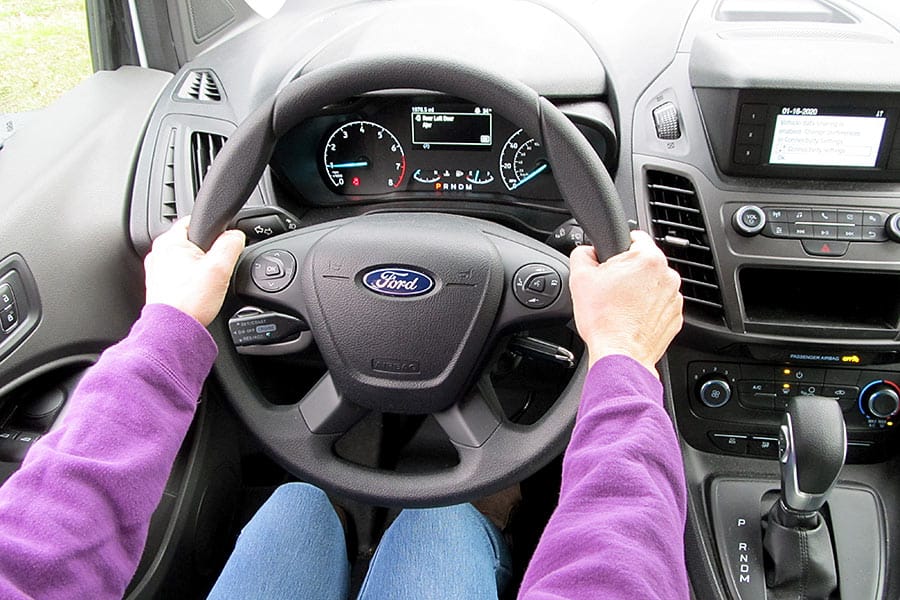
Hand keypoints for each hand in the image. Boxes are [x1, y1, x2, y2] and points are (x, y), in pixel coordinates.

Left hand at [144, 217, 245, 325]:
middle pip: (192, 242)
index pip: (194, 220)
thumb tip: (236, 235)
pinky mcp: (159, 287)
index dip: (213, 229)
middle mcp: (158, 253)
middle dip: (207, 252)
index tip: (223, 242)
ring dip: (198, 268)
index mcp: (169, 241)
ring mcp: (157, 271)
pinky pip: (180, 276)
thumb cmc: (190, 302)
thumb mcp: (220, 268)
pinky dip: (190, 281)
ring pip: (186, 260)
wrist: (174, 332)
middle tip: (216, 268)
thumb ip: (230, 245)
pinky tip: (197, 292)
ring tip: (207, 283)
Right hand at [568, 230, 682, 376]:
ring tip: (619, 307)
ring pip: (652, 284)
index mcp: (648, 259)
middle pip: (644, 263)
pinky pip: (659, 305)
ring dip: (638, 291)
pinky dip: (646, 309)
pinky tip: (630, 318)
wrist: (620, 356)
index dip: (617, 247)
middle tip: (609, 289)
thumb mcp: (580, 278)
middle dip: (627, 272)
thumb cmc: (604, 321)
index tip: (610, 261)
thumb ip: (582, 254)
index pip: (635, 236)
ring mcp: (674, 298)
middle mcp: (667, 275)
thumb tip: (587, 251)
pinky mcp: (675, 317)